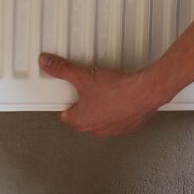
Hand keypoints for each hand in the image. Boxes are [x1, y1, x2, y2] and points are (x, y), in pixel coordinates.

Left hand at [39, 53, 170, 137]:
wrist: (145, 92)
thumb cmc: (118, 91)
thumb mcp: (84, 76)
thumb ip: (63, 69)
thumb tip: (48, 64)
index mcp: (82, 121)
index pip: (65, 115)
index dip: (67, 102)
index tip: (69, 94)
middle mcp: (97, 129)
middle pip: (84, 116)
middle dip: (86, 103)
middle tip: (90, 88)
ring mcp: (114, 129)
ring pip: (103, 118)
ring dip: (103, 107)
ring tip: (107, 91)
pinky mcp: (130, 126)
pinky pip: (120, 119)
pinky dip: (120, 110)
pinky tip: (122, 97)